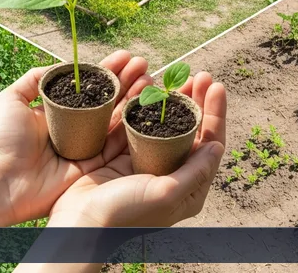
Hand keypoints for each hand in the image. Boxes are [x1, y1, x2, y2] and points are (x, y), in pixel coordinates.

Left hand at [0, 51, 152, 225]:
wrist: (1, 180)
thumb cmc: (3, 140)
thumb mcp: (11, 99)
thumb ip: (34, 79)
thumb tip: (62, 65)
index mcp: (61, 112)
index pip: (90, 86)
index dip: (107, 70)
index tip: (124, 56)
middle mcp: (77, 127)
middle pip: (109, 100)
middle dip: (127, 80)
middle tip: (143, 64)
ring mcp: (87, 147)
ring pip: (118, 119)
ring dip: (135, 98)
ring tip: (149, 78)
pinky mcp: (95, 166)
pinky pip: (118, 145)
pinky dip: (133, 126)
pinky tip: (144, 107)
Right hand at [46, 72, 226, 227]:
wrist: (79, 223)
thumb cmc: (126, 215)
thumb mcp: (167, 194)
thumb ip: (195, 172)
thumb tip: (218, 146)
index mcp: (188, 188)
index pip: (210, 143)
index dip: (215, 113)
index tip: (215, 86)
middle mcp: (170, 173)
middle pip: (191, 129)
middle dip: (196, 100)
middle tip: (196, 75)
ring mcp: (146, 162)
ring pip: (165, 122)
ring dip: (172, 98)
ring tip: (174, 76)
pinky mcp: (123, 153)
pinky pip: (138, 122)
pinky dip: (144, 104)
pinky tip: (147, 86)